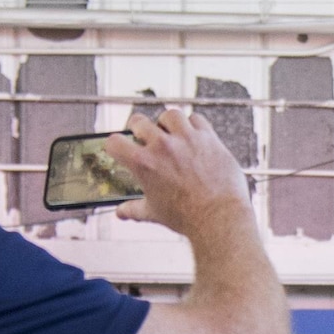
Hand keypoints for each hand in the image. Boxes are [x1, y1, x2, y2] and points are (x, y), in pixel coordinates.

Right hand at [105, 110, 250, 236]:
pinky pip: (196, 119)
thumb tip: (121, 212)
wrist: (219, 218)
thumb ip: (134, 209)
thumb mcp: (155, 213)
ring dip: (166, 123)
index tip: (119, 148)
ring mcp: (186, 138)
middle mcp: (162, 146)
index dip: (114, 145)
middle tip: (142, 136)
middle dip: (137, 129)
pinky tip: (193, 135)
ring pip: (169, 115)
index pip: (115, 142)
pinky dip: (192, 125)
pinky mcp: (207, 137)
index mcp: (143, 164)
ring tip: (169, 133)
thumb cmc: (187, 218)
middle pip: (139, 122)